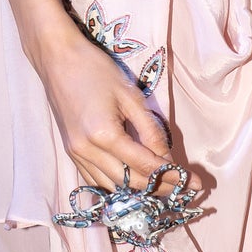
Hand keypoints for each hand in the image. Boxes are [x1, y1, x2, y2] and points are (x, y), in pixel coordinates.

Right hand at [35, 26, 201, 194]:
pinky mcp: (71, 152)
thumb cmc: (96, 70)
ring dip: (138, 193)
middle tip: (183, 189)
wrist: (57, 59)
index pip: (145, 166)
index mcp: (104, 135)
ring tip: (162, 190)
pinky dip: (117, 187)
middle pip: (130, 183)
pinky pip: (96, 180)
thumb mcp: (130, 95)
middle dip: (160, 189)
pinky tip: (133, 185)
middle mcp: (87, 151)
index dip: (172, 177)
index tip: (194, 183)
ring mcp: (76, 154)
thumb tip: (166, 158)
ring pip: (112, 187)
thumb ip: (150, 130)